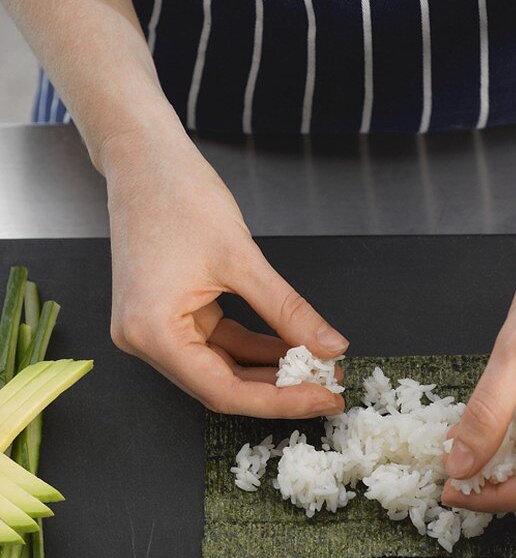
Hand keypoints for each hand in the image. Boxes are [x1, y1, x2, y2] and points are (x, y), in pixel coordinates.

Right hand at [102, 126, 346, 416]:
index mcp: (152, 332)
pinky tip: (291, 347)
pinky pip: (216, 345)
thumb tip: (331, 347)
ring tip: (317, 365)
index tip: (324, 398)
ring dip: (269, 371)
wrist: (142, 156)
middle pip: (221, 387)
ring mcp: (152, 331)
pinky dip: (252, 349)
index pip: (224, 391)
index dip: (279, 402)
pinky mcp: (166, 318)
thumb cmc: (177, 194)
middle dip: (278, 389)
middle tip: (328, 386)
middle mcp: (144, 341)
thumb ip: (288, 310)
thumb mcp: (242, 258)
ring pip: (221, 370)